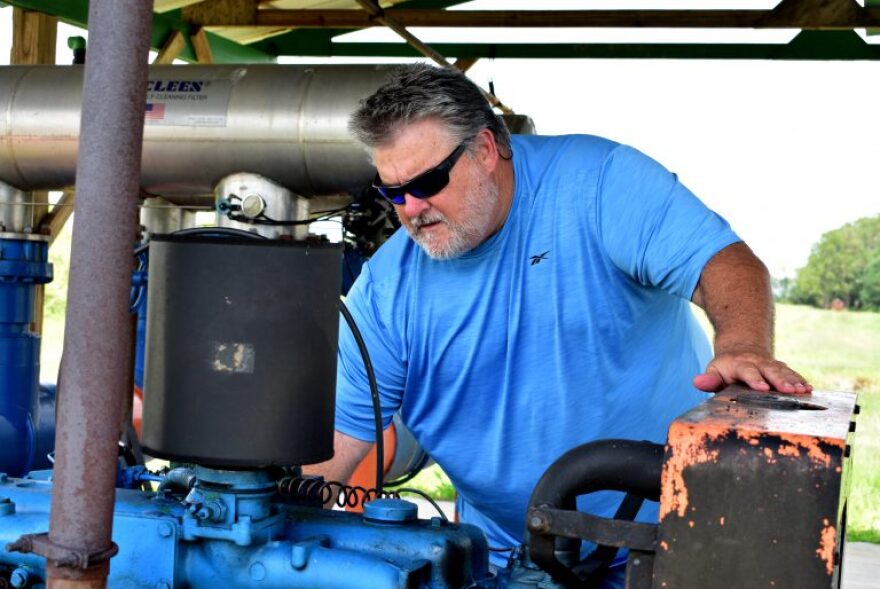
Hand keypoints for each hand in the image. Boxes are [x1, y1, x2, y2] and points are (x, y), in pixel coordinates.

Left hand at [693, 350, 812, 393]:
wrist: (741, 351)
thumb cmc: (726, 369)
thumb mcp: (715, 371)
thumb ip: (709, 379)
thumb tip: (697, 382)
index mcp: (739, 364)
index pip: (747, 371)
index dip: (755, 379)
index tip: (763, 388)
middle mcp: (757, 362)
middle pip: (769, 371)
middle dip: (780, 381)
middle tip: (791, 391)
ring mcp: (770, 365)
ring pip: (783, 372)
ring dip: (794, 381)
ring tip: (804, 390)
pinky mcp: (781, 369)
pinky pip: (792, 373)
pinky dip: (800, 380)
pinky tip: (809, 389)